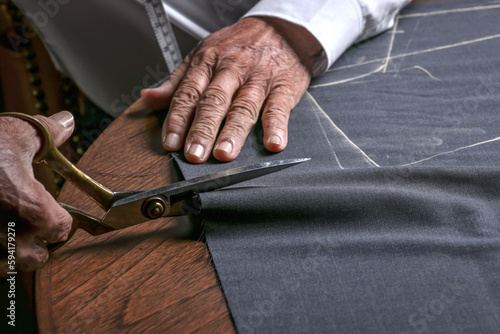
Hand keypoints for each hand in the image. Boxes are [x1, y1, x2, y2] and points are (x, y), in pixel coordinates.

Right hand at [0, 111, 73, 274]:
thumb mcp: (13, 136)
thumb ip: (46, 133)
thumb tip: (67, 121)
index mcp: (34, 212)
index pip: (62, 229)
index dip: (58, 218)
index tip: (48, 207)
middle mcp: (13, 240)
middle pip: (38, 256)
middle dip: (35, 241)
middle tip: (24, 219)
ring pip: (9, 267)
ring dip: (9, 252)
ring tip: (2, 227)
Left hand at [141, 16, 321, 162]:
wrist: (281, 29)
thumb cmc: (238, 46)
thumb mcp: (203, 55)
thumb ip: (176, 82)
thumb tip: (148, 99)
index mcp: (207, 62)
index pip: (188, 93)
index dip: (178, 119)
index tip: (171, 143)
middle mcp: (231, 70)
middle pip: (214, 102)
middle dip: (202, 130)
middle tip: (194, 155)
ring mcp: (258, 78)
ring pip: (243, 106)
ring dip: (233, 132)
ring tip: (224, 154)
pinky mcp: (283, 86)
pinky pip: (278, 107)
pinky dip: (276, 127)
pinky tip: (273, 144)